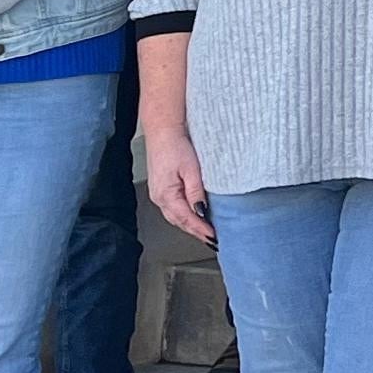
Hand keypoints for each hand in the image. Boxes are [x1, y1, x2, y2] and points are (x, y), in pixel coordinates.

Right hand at [145, 122, 214, 241]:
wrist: (163, 131)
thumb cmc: (175, 145)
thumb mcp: (191, 169)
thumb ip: (196, 191)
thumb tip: (202, 211)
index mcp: (166, 195)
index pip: (186, 219)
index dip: (201, 230)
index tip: (214, 237)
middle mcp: (159, 198)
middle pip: (180, 222)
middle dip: (197, 232)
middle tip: (213, 241)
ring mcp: (158, 195)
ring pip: (176, 217)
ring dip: (191, 226)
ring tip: (206, 233)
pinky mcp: (161, 190)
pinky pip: (174, 209)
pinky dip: (185, 217)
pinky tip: (194, 218)